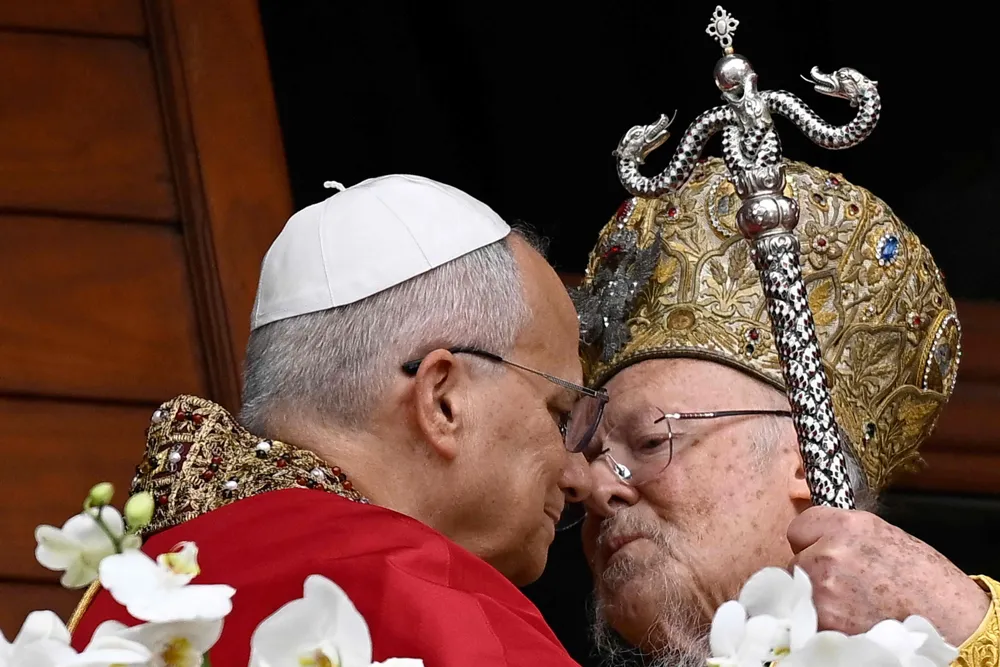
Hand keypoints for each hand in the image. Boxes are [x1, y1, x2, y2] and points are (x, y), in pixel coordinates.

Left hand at [787, 506, 989, 646]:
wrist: (949, 619)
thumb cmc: (924, 578)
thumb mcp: (883, 535)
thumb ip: (843, 533)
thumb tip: (819, 537)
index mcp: (845, 526)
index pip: (799, 527)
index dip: (811, 540)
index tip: (820, 549)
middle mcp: (829, 554)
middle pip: (796, 560)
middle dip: (812, 570)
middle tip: (843, 581)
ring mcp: (824, 590)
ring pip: (800, 590)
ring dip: (815, 595)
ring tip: (849, 601)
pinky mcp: (825, 620)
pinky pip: (808, 615)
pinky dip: (822, 618)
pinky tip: (847, 617)